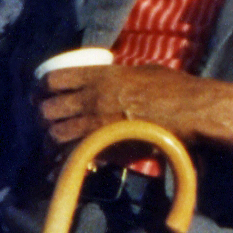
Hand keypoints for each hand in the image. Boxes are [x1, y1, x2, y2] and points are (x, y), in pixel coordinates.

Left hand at [34, 64, 232, 157]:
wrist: (190, 111)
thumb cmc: (172, 87)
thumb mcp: (140, 71)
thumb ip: (118, 77)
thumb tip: (108, 79)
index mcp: (99, 76)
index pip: (53, 79)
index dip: (42, 88)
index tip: (42, 94)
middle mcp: (92, 98)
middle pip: (48, 108)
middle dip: (44, 116)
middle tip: (49, 120)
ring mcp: (97, 123)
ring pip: (55, 134)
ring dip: (53, 139)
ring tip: (58, 142)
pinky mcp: (107, 146)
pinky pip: (73, 155)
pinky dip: (66, 158)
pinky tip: (69, 160)